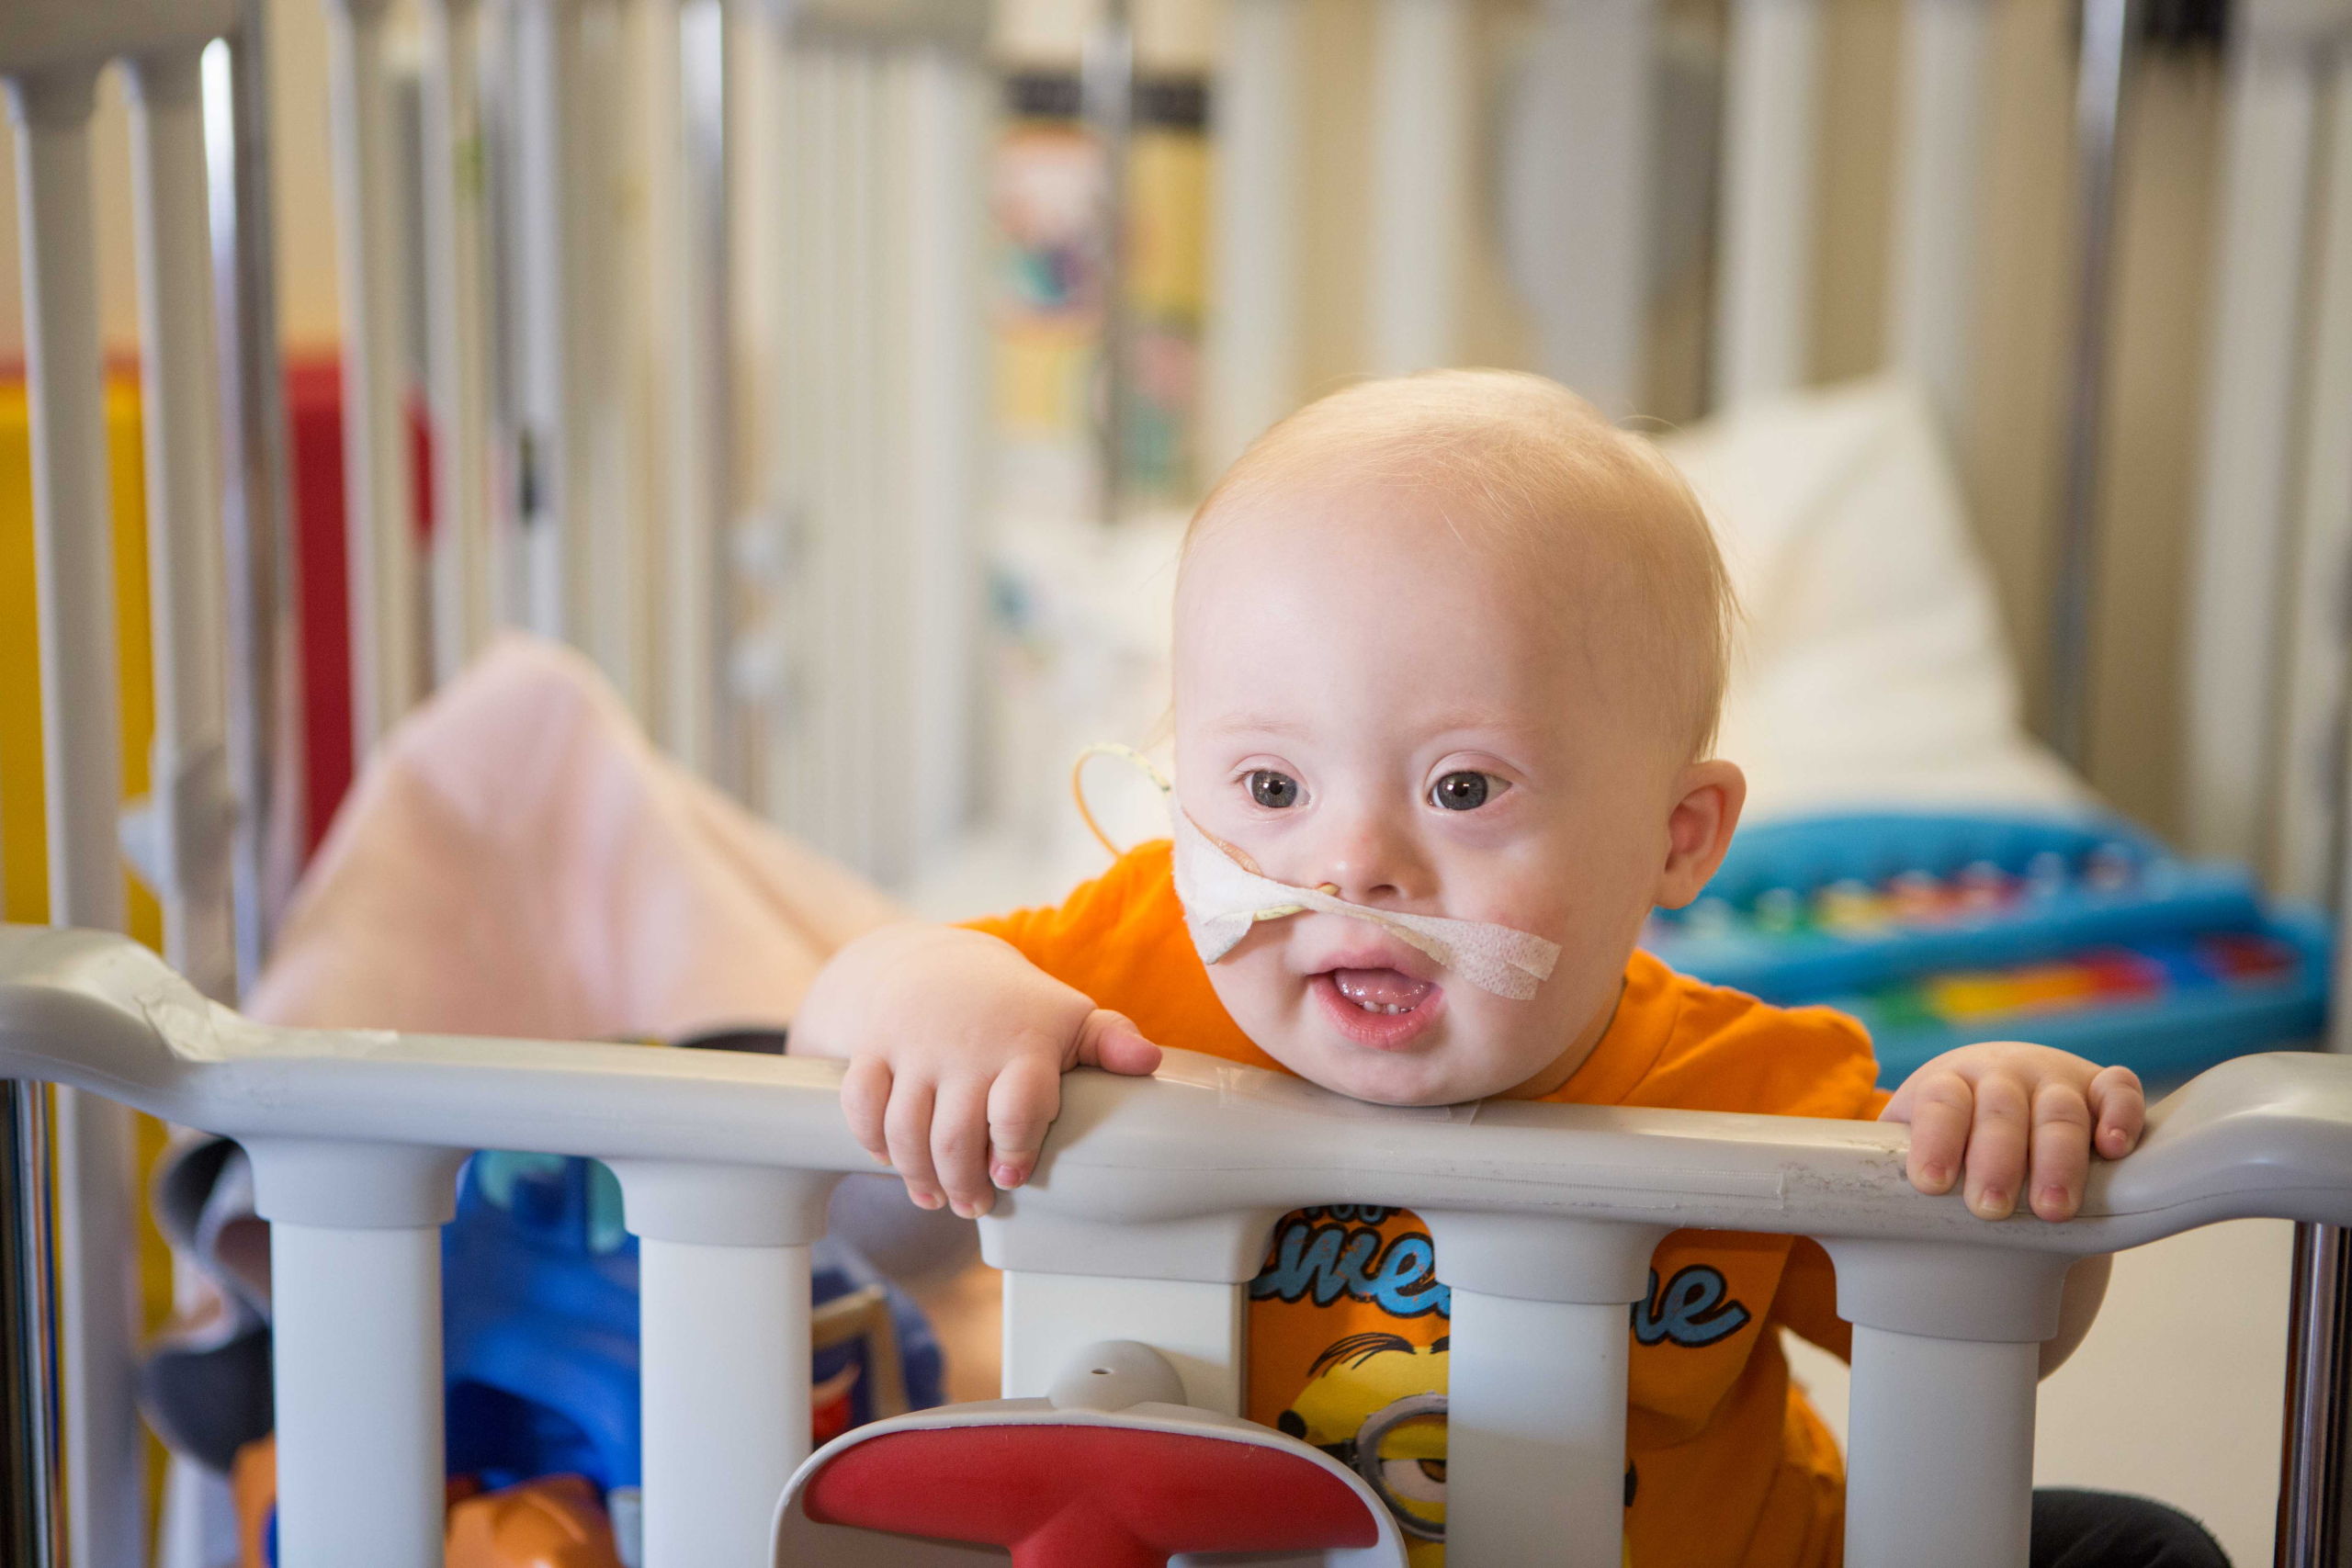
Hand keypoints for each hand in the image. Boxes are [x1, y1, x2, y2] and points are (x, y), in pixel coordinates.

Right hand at [791, 925, 1161, 1217]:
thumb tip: (1150, 1062)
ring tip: (937, 1197)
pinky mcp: (873, 1048)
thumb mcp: (1070, 1018)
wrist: (937, 964)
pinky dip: (872, 1142)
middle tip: (974, 1205)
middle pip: (954, 1137)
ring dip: (919, 1177)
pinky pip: (862, 1106)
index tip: (1011, 1174)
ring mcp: (915, 1047)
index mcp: (1023, 1043)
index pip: (1017, 1108)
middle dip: (963, 1185)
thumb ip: (1111, 1042)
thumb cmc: (1018, 1009)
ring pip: (905, 1131)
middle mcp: (966, 1046)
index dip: (1013, 1151)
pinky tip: (891, 1160)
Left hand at [1879, 1042, 2143, 1220]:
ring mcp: (2054, 1078)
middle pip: (2002, 1109)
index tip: (1929, 1185)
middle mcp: (2002, 1075)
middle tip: (1989, 1210)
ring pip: (2060, 1108)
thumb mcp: (1911, 1148)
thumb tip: (1803, 1213)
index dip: (1936, 1140)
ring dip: (2058, 1156)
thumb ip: (1875, 1174)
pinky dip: (2119, 1111)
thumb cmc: (1948, 1142)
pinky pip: (2119, 1089)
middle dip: (1996, 1159)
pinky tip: (2115, 1147)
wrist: (1999, 1099)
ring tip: (2052, 1211)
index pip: (1941, 1103)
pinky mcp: (2101, 1088)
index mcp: (1948, 1085)